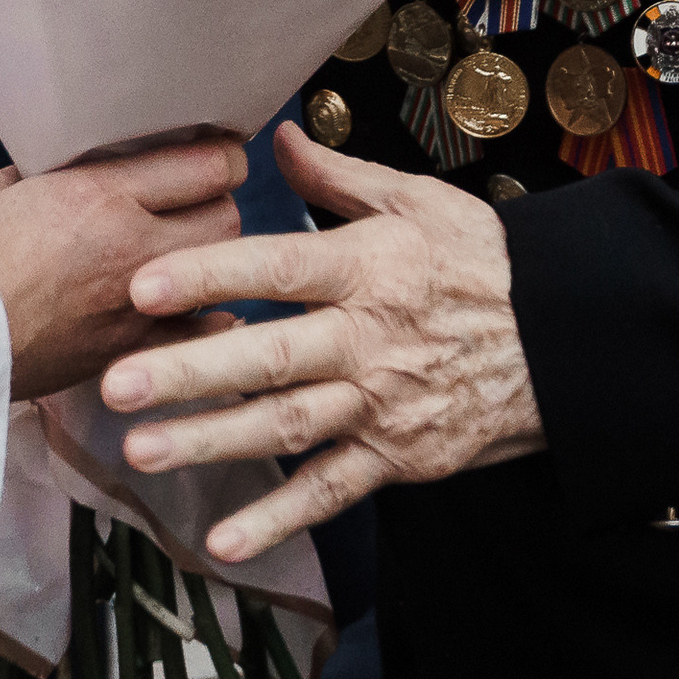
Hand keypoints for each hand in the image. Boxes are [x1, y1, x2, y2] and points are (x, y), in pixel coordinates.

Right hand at [0, 140, 247, 399]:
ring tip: (186, 249)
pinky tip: (198, 307)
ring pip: (216, 271)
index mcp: (98, 194)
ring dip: (209, 257)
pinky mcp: (130, 350)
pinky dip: (204, 318)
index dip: (219, 154)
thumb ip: (40, 173)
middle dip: (219, 203)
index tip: (214, 152)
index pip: (203, 164)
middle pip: (226, 214)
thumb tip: (61, 165)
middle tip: (200, 200)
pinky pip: (196, 332)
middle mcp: (132, 244)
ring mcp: (136, 302)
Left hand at [100, 120, 543, 559]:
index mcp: (366, 269)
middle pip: (266, 358)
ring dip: (210, 442)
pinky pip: (330, 492)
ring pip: (284, 427)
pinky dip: (278, 518)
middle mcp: (366, 340)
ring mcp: (379, 405)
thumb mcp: (417, 200)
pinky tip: (224, 541)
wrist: (564, 338)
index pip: (274, 270)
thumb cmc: (482, 261)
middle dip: (187, 372)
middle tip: (115, 385)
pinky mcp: (396, 456)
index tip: (141, 285)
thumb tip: (273, 137)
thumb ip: (336, 175)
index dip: (206, 276)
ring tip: (140, 454)